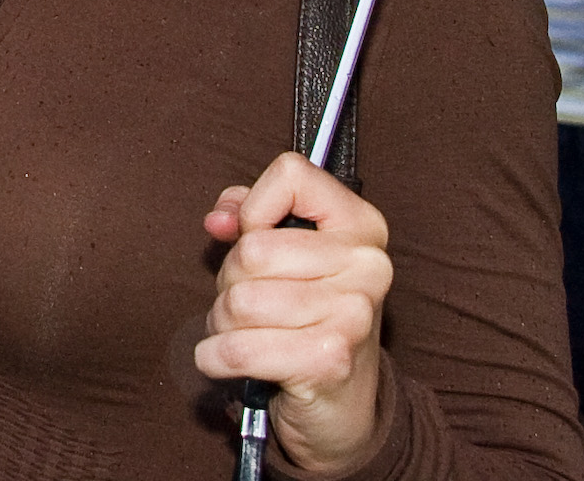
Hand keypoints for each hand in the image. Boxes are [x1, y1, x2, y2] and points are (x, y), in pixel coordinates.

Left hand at [194, 152, 393, 479]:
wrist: (341, 408)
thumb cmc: (303, 320)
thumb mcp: (284, 257)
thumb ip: (248, 218)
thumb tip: (219, 219)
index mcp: (361, 225)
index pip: (291, 174)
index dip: (254, 207)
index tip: (253, 236)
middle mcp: (368, 264)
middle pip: (253, 249)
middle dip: (230, 281)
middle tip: (249, 305)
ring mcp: (354, 313)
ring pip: (240, 300)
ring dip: (222, 323)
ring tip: (244, 334)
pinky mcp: (329, 360)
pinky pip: (238, 348)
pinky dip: (215, 357)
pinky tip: (224, 361)